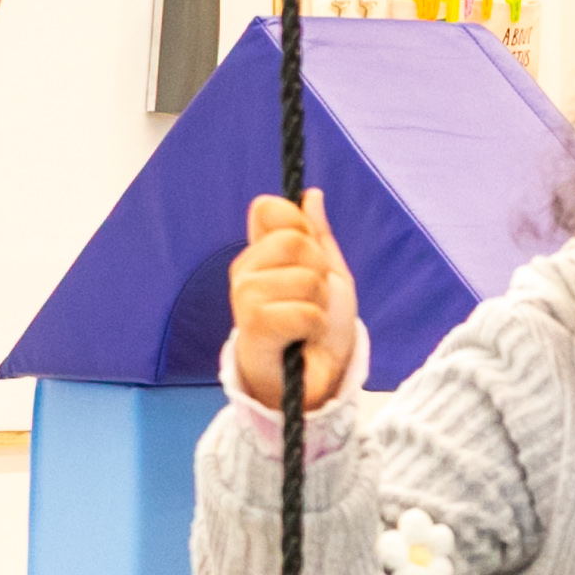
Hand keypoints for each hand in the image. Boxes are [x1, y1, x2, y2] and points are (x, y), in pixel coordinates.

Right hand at [228, 187, 360, 411]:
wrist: (315, 378)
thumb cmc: (319, 327)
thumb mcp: (329, 275)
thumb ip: (318, 236)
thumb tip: (311, 195)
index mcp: (261, 252)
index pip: (269, 209)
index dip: (299, 227)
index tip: (309, 257)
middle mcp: (246, 270)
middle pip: (295, 241)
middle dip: (319, 272)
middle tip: (313, 298)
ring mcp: (245, 297)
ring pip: (305, 279)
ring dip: (319, 305)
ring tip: (308, 323)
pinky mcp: (253, 326)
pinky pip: (305, 312)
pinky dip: (316, 327)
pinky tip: (304, 339)